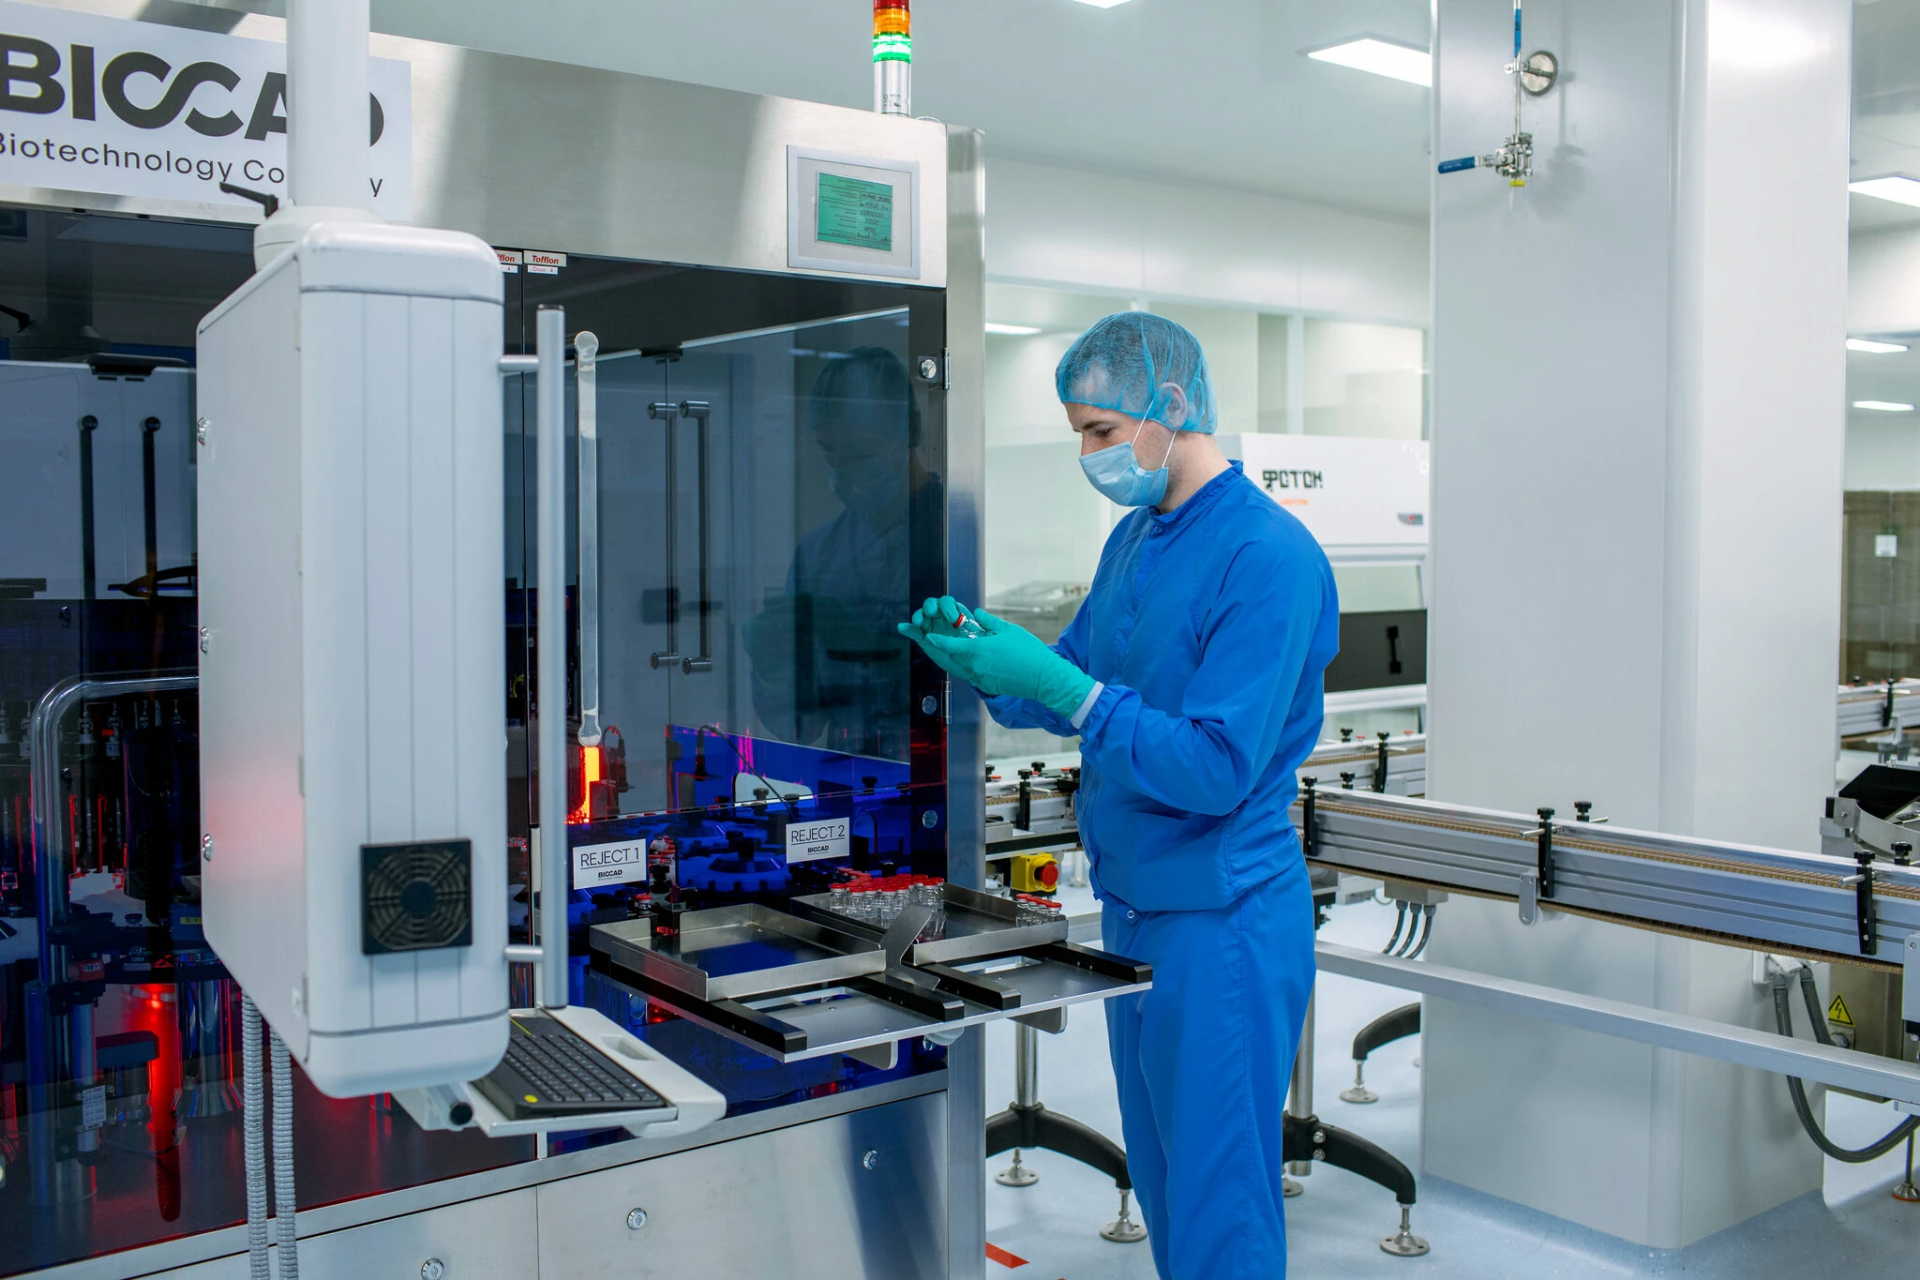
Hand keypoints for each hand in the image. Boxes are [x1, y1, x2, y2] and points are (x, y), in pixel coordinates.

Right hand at [897, 596, 975, 679]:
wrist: (971, 667)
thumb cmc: (978, 649)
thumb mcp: (983, 636)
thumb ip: (983, 624)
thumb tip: (978, 611)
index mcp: (956, 614)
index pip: (948, 603)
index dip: (948, 607)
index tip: (952, 619)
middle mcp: (942, 618)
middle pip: (932, 605)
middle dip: (930, 606)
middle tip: (932, 614)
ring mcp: (932, 628)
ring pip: (922, 615)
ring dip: (919, 615)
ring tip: (919, 622)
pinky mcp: (924, 639)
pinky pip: (914, 631)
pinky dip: (907, 628)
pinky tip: (902, 627)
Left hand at [919, 607, 1095, 720]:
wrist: (1043, 678)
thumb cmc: (1028, 650)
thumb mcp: (1008, 630)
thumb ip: (989, 622)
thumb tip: (977, 613)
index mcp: (977, 649)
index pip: (950, 645)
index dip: (938, 640)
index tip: (929, 637)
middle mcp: (975, 665)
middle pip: (957, 656)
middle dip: (957, 648)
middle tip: (965, 640)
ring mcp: (981, 678)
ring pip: (967, 666)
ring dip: (970, 659)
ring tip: (985, 652)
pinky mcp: (988, 686)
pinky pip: (977, 675)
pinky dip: (979, 668)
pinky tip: (994, 663)